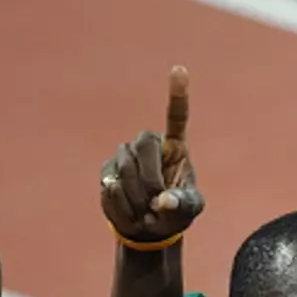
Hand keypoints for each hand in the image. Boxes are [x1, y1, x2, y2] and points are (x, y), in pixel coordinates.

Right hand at [100, 65, 205, 243]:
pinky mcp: (108, 169)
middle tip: (157, 203)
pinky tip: (133, 214)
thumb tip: (163, 201)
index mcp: (175, 148)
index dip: (177, 94)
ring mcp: (126, 155)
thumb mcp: (188, 210)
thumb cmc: (175, 213)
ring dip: (138, 198)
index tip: (179, 69)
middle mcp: (149, 145)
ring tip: (147, 213)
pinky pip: (111, 185)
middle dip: (150, 177)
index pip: (177, 117)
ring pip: (126, 168)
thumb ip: (182, 204)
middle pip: (144, 144)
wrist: (148, 227)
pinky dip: (123, 206)